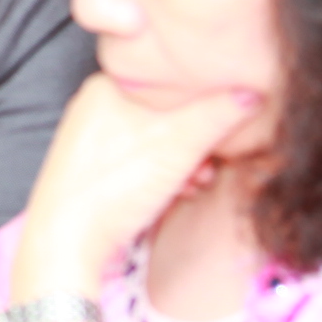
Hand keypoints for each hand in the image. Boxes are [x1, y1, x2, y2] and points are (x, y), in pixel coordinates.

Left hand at [12, 73, 261, 301]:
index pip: (168, 80)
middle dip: (196, 141)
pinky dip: (163, 175)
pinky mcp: (94, 169)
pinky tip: (179, 193)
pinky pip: (140, 161)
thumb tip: (253, 92)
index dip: (203, 102)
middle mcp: (95, 106)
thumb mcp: (178, 143)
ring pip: (155, 140)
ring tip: (196, 182)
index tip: (224, 126)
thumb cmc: (116, 183)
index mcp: (107, 85)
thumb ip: (217, 114)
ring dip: (184, 162)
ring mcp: (92, 139)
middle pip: (165, 113)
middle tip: (209, 165)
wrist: (68, 241)